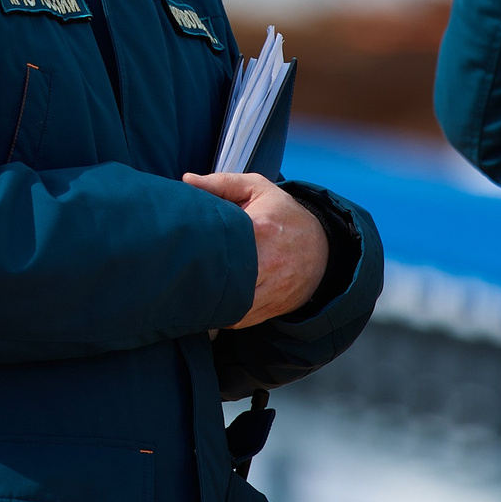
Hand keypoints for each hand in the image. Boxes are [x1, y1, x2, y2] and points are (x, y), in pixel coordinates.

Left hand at [184, 171, 327, 328]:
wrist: (323, 249)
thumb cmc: (284, 215)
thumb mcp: (259, 189)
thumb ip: (221, 183)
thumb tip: (186, 181)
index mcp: (260, 228)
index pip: (220, 240)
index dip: (196, 243)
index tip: (181, 242)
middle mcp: (267, 262)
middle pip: (222, 277)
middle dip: (197, 276)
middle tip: (176, 269)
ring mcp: (270, 290)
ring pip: (228, 304)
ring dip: (207, 301)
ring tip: (190, 288)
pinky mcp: (269, 309)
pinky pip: (236, 320)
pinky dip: (221, 315)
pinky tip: (210, 302)